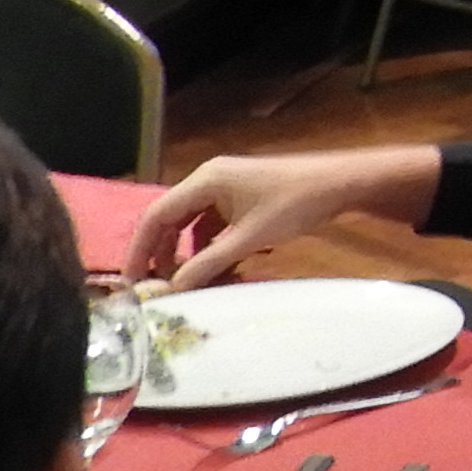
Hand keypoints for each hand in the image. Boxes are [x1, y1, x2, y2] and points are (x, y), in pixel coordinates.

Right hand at [133, 143, 440, 288]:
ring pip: (193, 227)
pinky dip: (213, 250)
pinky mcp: (242, 201)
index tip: (131, 280)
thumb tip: (173, 290)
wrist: (340, 185)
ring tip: (192, 286)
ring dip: (191, 256)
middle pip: (171, 221)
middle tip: (159, 290)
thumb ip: (208, 263)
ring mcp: (226, 190)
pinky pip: (215, 227)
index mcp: (205, 181)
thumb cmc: (295, 204)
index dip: (139, 248)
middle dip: (164, 256)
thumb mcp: (249, 238)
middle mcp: (209, 181)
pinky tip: (223, 272)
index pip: (156, 215)